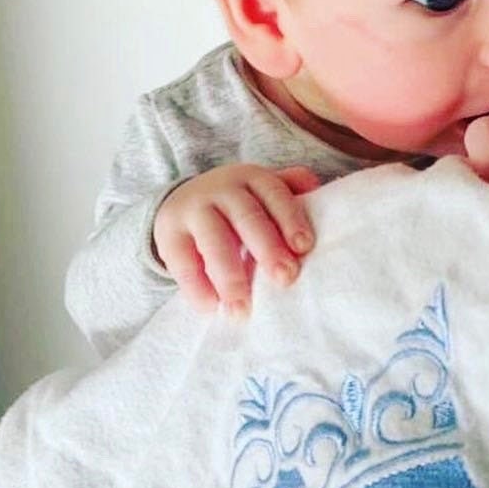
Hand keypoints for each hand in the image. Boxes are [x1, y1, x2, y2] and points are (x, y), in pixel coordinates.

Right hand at [152, 164, 320, 314]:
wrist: (183, 201)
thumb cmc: (240, 204)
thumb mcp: (262, 191)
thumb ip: (291, 188)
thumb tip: (318, 191)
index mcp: (252, 179)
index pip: (274, 193)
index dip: (290, 218)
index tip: (304, 246)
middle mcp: (222, 190)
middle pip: (247, 217)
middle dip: (267, 248)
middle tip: (285, 278)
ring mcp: (193, 211)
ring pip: (213, 240)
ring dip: (230, 275)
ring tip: (242, 309)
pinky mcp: (169, 236)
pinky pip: (183, 262)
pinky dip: (197, 286)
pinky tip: (211, 307)